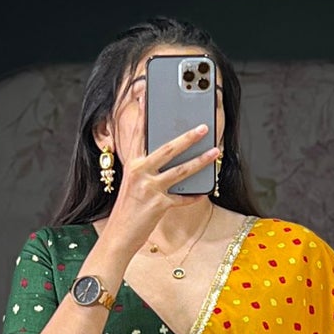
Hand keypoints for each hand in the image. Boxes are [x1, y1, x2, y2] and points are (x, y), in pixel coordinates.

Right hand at [98, 117, 220, 265]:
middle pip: (168, 149)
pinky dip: (194, 195)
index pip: (139, 134)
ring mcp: (150, 188)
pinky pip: (183, 198)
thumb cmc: (126, 211)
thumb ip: (147, 172)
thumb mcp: (133, 186)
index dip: (144, 115)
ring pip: (181, 170)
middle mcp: (140, 173)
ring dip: (201, 161)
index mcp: (132, 165)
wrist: (118, 237)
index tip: (148, 97)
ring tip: (215, 152)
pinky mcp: (159, 205)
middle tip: (203, 127)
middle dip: (188, 137)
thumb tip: (169, 162)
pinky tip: (204, 191)